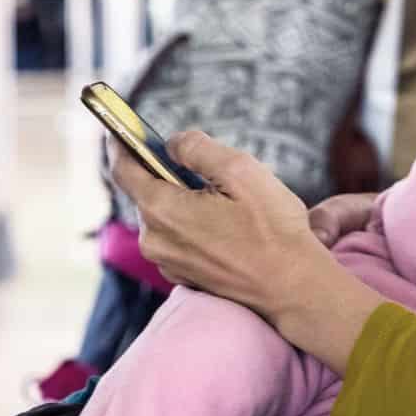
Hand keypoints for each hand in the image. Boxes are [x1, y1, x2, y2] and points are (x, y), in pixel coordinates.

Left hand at [109, 131, 386, 376]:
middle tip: (201, 161)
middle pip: (146, 190)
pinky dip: (191, 220)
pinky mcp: (183, 274)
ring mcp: (168, 261)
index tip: (120, 126)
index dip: (120, 142)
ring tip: (226, 196)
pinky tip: (225, 221)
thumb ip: (197, 147)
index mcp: (162, 210)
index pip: (123, 168)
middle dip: (167, 171)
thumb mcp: (240, 170)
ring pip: (164, 213)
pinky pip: (177, 235)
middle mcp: (155, 240)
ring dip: (184, 197)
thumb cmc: (273, 229)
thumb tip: (171, 143)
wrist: (294, 289)